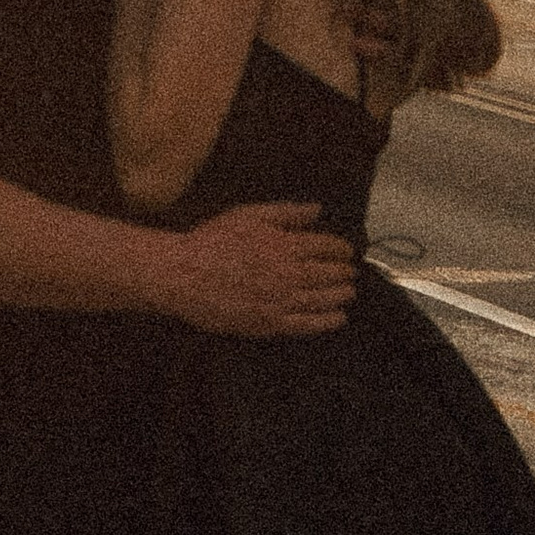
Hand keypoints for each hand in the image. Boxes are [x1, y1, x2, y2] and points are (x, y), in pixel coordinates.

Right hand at [157, 200, 354, 338]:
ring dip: (342, 295)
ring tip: (350, 293)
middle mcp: (290, 274)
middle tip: (352, 274)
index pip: (328, 247)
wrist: (183, 275)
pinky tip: (339, 318)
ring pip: (324, 299)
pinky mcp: (270, 324)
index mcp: (286, 244)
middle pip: (330, 274)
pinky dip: (327, 321)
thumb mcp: (249, 215)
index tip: (348, 252)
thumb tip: (319, 210)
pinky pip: (307, 325)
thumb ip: (287, 213)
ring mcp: (281, 301)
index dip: (342, 249)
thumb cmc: (212, 240)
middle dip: (345, 273)